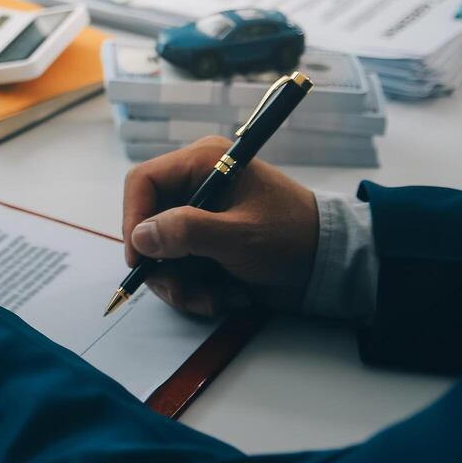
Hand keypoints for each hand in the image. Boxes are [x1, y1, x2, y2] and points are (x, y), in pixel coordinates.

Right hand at [122, 136, 319, 315]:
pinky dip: (195, 290)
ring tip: (214, 298)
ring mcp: (197, 219)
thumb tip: (141, 237)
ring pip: (159, 255)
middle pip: (146, 224)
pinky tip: (227, 296)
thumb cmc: (292, 238)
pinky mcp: (202, 246)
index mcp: (203, 164)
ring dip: (181, 285)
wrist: (328, 267)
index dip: (133, 219)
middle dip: (162, 265)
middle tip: (182, 291)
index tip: (140, 257)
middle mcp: (195, 187)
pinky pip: (177, 270)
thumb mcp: (240, 236)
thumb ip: (188, 232)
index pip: (143, 182)